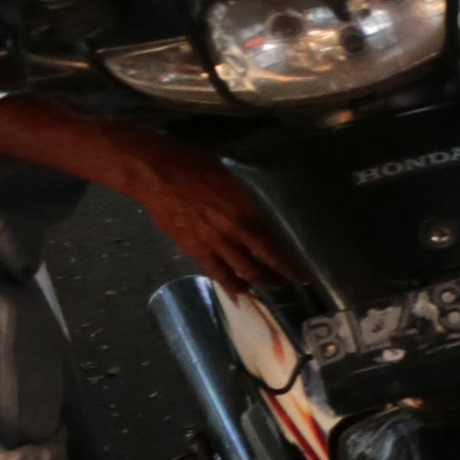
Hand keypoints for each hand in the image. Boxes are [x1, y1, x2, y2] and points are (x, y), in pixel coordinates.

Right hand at [112, 134, 301, 292]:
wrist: (157, 174)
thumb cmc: (196, 164)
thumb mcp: (234, 175)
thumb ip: (248, 195)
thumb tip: (262, 202)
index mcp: (247, 211)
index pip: (274, 244)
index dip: (289, 263)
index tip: (302, 273)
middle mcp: (234, 231)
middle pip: (261, 263)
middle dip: (277, 277)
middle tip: (289, 284)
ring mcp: (213, 243)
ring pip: (241, 272)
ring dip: (256, 283)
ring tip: (268, 289)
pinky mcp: (193, 249)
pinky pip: (215, 272)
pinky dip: (228, 285)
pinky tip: (238, 295)